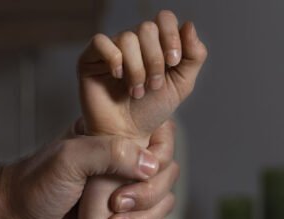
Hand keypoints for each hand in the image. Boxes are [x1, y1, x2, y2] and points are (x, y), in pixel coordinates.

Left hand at [0, 124, 176, 218]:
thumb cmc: (35, 184)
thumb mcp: (69, 159)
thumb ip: (110, 153)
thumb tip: (151, 165)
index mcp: (113, 137)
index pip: (160, 136)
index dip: (158, 156)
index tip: (139, 173)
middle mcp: (123, 162)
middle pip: (167, 172)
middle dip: (149, 194)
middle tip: (117, 204)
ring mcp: (124, 191)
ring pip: (163, 202)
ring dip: (146, 218)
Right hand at [78, 11, 206, 137]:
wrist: (127, 135)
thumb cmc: (150, 111)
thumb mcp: (181, 84)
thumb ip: (194, 56)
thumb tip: (189, 25)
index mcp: (155, 43)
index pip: (164, 19)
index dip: (171, 36)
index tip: (173, 62)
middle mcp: (133, 42)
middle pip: (147, 28)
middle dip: (155, 60)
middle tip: (153, 85)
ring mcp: (111, 49)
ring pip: (127, 38)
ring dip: (137, 69)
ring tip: (136, 91)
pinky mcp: (90, 59)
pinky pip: (100, 42)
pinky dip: (113, 59)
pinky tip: (117, 77)